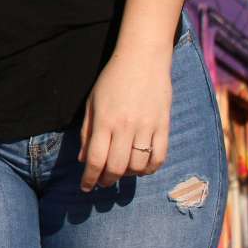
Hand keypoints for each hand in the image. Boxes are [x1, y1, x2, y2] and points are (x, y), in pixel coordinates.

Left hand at [78, 46, 171, 191]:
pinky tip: (142, 167)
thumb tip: (83, 160)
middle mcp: (125, 127)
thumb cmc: (112, 79)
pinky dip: (150, 168)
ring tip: (121, 171)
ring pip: (138, 165)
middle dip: (107, 180)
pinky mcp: (164, 126)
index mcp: (104, 121)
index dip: (90, 178)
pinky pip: (159, 157)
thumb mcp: (92, 102)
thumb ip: (88, 132)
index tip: (86, 188)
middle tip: (103, 183)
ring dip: (128, 175)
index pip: (96, 160)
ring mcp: (147, 127)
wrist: (143, 59)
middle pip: (117, 167)